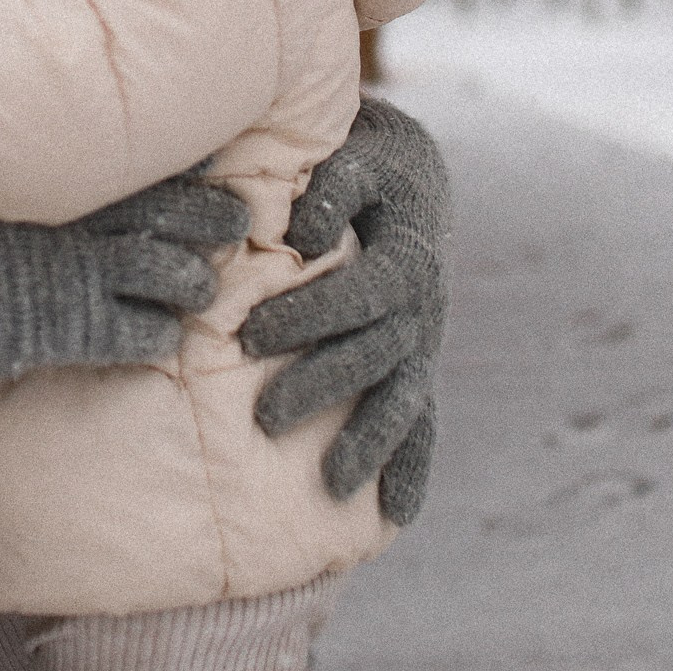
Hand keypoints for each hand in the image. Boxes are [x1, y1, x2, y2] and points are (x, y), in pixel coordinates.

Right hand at [0, 166, 249, 418]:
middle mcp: (65, 209)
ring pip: (173, 269)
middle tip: (233, 214)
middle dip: (209, 211)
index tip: (202, 141)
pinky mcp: (59, 332)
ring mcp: (68, 270)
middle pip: (171, 201)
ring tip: (206, 283)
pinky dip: (158, 335)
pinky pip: (139, 334)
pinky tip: (165, 338)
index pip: (128, 141)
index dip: (173, 145)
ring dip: (195, 278)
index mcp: (35, 163)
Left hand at [239, 96, 448, 526]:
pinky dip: (413, 465)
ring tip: (332, 485)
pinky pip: (423, 419)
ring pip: (403, 397)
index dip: (310, 316)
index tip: (247, 337)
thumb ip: (331, 187)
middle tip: (264, 419)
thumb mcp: (356, 158)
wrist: (414, 182)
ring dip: (371, 442)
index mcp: (406, 254)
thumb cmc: (367, 167)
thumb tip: (300, 235)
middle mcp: (423, 305)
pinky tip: (399, 514)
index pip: (362, 294)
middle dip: (322, 387)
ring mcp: (424, 341)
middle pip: (376, 354)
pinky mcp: (418, 364)